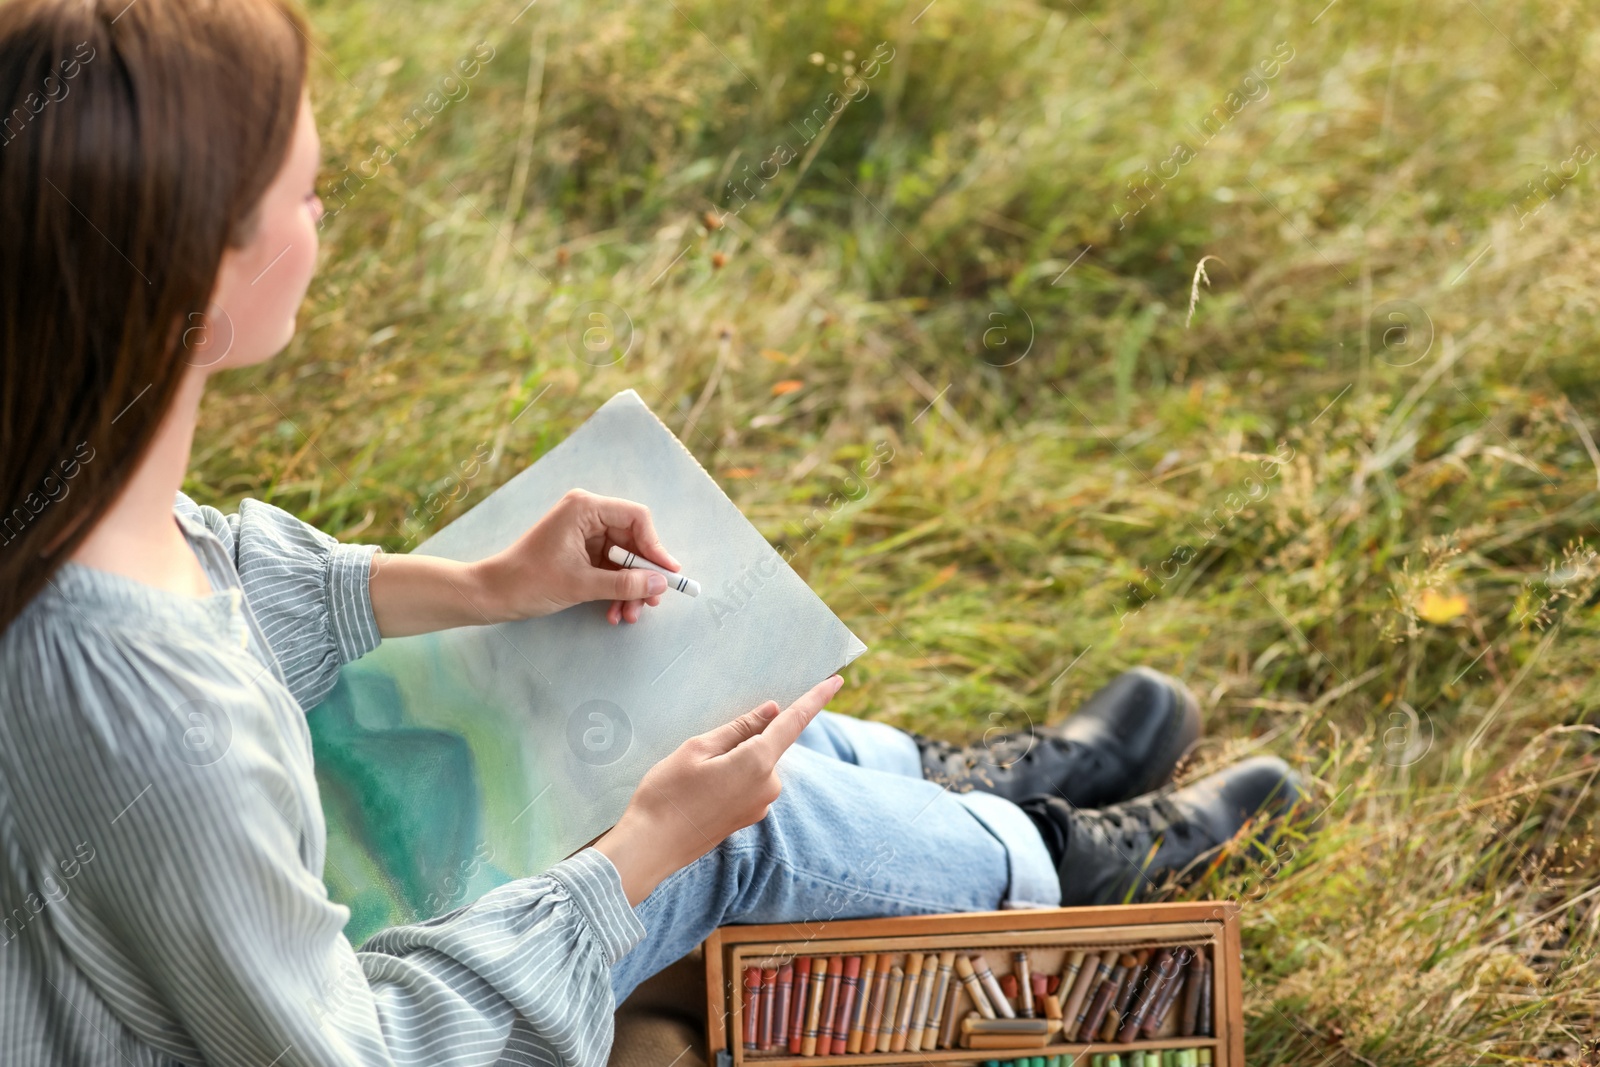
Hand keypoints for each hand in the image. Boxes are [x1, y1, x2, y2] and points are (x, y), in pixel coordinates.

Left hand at [475, 488, 680, 624]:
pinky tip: (614, 612)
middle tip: (651, 602)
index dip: (655, 546)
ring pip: (623, 560)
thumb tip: (659, 584)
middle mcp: (588, 516)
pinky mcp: (581, 553)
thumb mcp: (581, 584)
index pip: (637, 518)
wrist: (493, 595)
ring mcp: (584, 535)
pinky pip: (610, 570)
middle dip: (641, 576)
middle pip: (633, 542)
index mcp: (585, 508)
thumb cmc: (529, 581)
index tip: (666, 574)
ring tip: (628, 615)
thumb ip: (624, 583)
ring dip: (629, 589)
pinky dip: (615, 590)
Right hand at [594, 674, 844, 904]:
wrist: (652, 846)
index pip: (794, 723)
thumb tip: (772, 711)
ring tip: (693, 773)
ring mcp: (760, 805)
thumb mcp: (698, 748)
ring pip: (756, 763)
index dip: (815, 699)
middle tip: (704, 748)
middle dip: (746, 735)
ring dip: (735, 757)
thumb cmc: (668, 793)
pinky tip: (701, 787)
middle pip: (769, 744)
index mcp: (758, 763)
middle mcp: (768, 786)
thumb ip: (739, 728)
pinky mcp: (749, 817)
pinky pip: (749, 782)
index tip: (836, 680)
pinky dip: (732, 775)